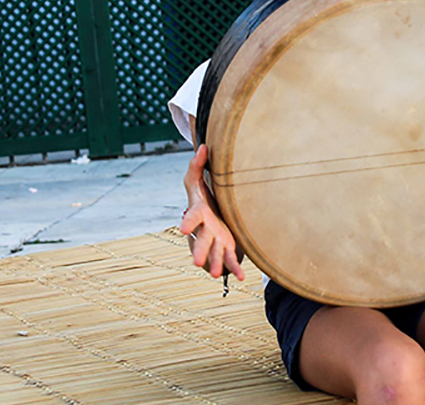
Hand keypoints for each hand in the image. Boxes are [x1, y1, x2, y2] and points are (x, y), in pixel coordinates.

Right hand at [180, 145, 244, 280]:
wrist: (211, 209)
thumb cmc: (202, 194)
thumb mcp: (195, 179)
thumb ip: (197, 164)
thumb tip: (204, 146)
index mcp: (198, 212)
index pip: (191, 217)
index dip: (187, 222)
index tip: (182, 229)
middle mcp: (205, 229)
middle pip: (202, 240)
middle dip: (199, 251)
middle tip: (196, 262)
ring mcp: (215, 239)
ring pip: (214, 253)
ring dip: (215, 263)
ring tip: (216, 274)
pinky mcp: (226, 246)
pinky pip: (230, 259)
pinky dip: (235, 269)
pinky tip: (242, 278)